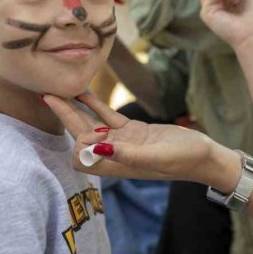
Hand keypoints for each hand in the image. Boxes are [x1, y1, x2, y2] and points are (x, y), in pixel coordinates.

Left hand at [44, 91, 225, 184]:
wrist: (206, 156)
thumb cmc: (184, 159)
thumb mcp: (157, 156)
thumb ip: (127, 154)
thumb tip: (96, 147)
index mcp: (116, 165)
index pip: (81, 156)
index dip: (70, 139)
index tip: (61, 115)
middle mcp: (114, 154)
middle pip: (81, 135)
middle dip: (64, 116)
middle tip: (47, 92)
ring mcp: (122, 141)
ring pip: (92, 123)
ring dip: (76, 107)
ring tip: (59, 88)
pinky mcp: (132, 131)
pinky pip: (108, 116)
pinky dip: (96, 104)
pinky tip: (84, 90)